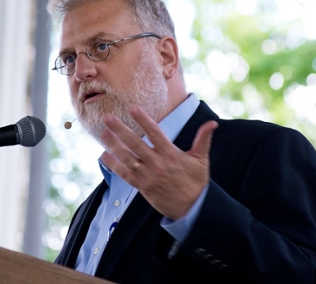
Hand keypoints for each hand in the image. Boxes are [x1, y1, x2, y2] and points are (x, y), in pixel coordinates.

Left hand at [100, 106, 217, 219]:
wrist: (191, 208)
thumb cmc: (196, 182)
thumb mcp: (201, 159)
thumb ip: (203, 139)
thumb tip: (213, 123)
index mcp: (170, 154)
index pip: (155, 132)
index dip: (143, 119)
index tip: (132, 108)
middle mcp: (157, 163)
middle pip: (135, 143)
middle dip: (120, 129)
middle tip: (107, 117)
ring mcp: (148, 175)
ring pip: (127, 158)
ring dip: (113, 145)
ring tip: (103, 133)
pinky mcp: (142, 187)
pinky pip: (125, 175)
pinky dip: (114, 166)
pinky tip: (104, 156)